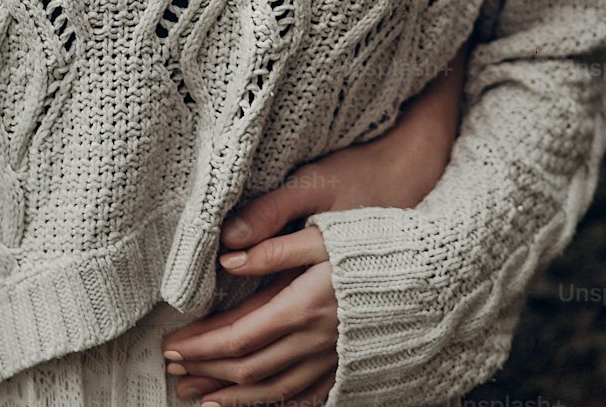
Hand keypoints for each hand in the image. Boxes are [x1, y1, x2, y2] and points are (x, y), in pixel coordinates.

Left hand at [160, 47, 467, 402]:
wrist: (437, 261)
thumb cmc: (377, 233)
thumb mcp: (322, 221)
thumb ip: (273, 240)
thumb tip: (227, 255)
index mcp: (305, 305)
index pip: (238, 336)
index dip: (202, 344)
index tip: (172, 345)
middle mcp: (319, 341)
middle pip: (250, 369)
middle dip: (208, 373)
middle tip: (173, 372)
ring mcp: (338, 358)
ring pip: (276, 390)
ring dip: (235, 397)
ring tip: (202, 398)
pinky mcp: (352, 362)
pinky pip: (310, 395)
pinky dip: (279, 403)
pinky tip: (262, 403)